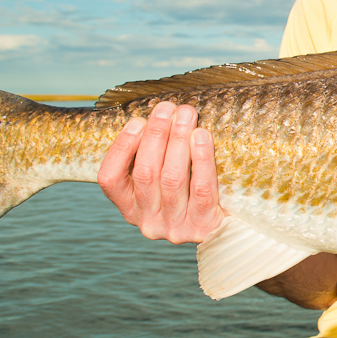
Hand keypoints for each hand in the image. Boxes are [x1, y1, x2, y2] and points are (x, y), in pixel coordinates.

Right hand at [97, 101, 223, 243]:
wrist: (227, 229)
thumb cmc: (192, 192)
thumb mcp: (164, 180)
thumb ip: (155, 154)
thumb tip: (160, 114)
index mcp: (130, 208)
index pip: (110, 179)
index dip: (121, 147)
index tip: (137, 120)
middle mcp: (148, 221)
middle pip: (145, 174)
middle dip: (156, 135)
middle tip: (167, 108)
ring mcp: (174, 228)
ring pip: (171, 179)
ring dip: (177, 140)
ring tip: (186, 115)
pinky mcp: (202, 227)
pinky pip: (201, 189)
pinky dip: (201, 159)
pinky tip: (201, 136)